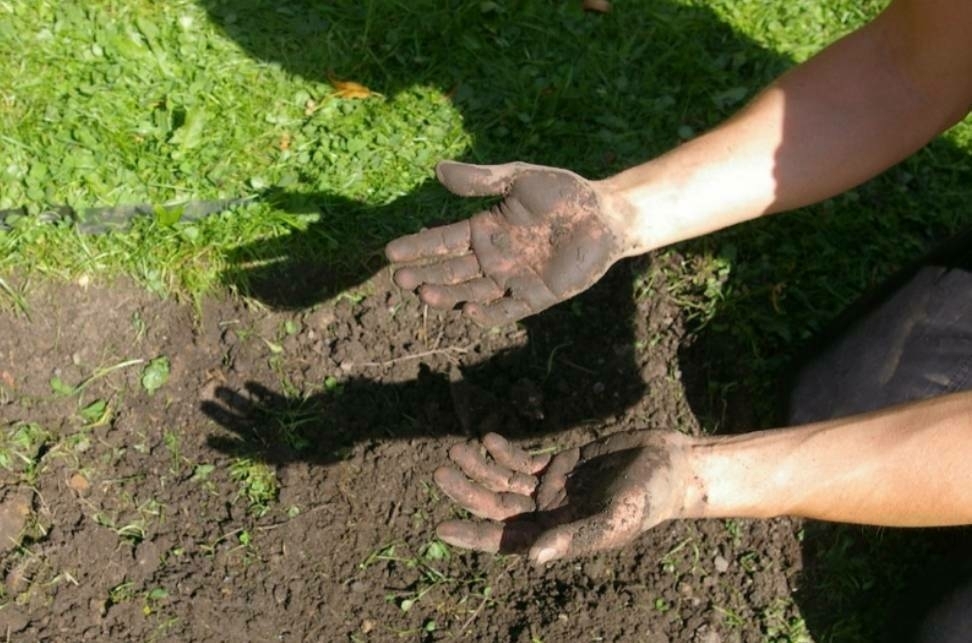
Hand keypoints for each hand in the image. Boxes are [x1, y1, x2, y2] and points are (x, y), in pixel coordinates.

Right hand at [385, 161, 630, 325]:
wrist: (605, 216)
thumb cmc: (564, 193)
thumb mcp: (519, 179)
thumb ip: (481, 180)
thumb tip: (437, 170)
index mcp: (484, 229)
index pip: (442, 241)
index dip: (417, 246)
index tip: (390, 252)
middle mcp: (493, 257)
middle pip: (450, 271)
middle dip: (424, 275)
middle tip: (400, 279)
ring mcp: (512, 279)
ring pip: (471, 292)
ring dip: (448, 295)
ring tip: (425, 295)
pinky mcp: (535, 297)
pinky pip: (507, 310)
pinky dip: (487, 313)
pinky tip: (468, 311)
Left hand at [434, 431, 690, 563]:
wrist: (673, 466)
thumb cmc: (649, 497)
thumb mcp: (615, 518)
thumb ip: (575, 537)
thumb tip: (533, 558)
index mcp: (559, 537)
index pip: (507, 541)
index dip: (473, 536)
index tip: (441, 528)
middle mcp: (550, 516)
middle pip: (498, 506)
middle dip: (469, 490)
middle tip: (441, 470)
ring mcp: (553, 490)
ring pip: (505, 481)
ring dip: (480, 466)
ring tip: (457, 448)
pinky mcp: (561, 465)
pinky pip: (523, 461)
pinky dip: (504, 450)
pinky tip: (488, 438)